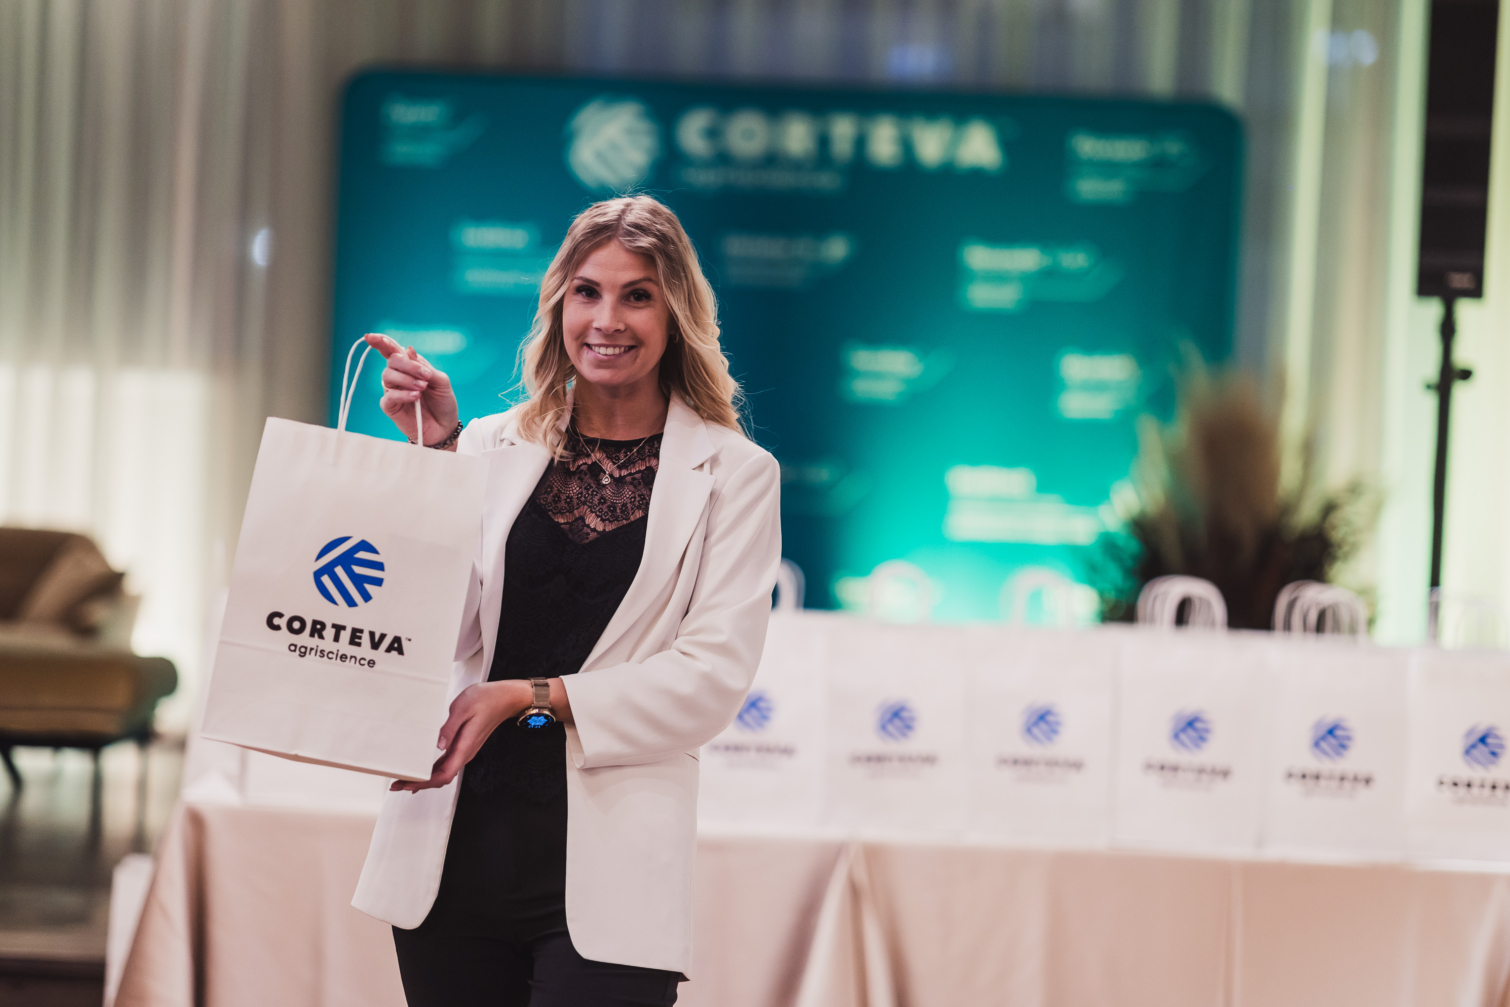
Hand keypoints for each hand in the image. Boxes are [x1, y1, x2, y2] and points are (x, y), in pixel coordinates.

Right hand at [365, 333, 459, 446]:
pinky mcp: (390, 407)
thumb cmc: (443, 403)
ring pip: (388, 376)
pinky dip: (403, 394)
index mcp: (409, 367)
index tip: (371, 337)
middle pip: (391, 361)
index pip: (391, 350)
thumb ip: (426, 366)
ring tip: (422, 388)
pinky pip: (389, 396)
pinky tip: (415, 397)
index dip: (381, 342)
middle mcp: (398, 377)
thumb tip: (409, 349)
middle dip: (407, 365)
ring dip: (407, 379)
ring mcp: (393, 391)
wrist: (445, 426)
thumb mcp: (442, 381)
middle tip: (425, 376)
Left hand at [390, 680, 530, 792]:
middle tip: (397, 783)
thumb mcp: (463, 708)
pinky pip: (447, 763)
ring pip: (443, 772)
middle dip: (419, 783)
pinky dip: (433, 770)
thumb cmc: (486, 699)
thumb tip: (438, 746)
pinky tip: (424, 769)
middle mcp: (465, 753)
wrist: (506, 698)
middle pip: (441, 778)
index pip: (443, 775)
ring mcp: (465, 750)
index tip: (407, 784)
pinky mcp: (464, 745)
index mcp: (464, 747)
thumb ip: (449, 728)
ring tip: (405, 779)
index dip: (424, 783)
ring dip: (424, 778)